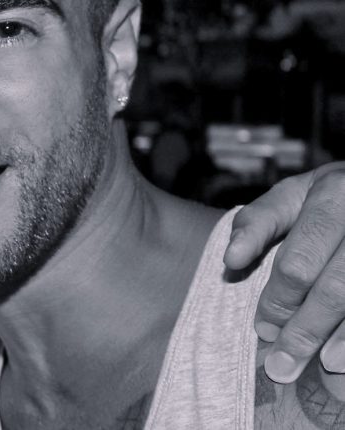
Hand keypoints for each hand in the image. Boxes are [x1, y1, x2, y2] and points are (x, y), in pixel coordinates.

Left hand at [226, 162, 344, 382]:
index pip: (299, 261)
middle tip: (282, 364)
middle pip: (335, 287)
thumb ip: (256, 224)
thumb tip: (231, 260)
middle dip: (306, 329)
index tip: (263, 330)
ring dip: (341, 337)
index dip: (279, 301)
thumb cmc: (324, 199)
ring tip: (324, 365)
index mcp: (332, 194)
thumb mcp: (289, 198)